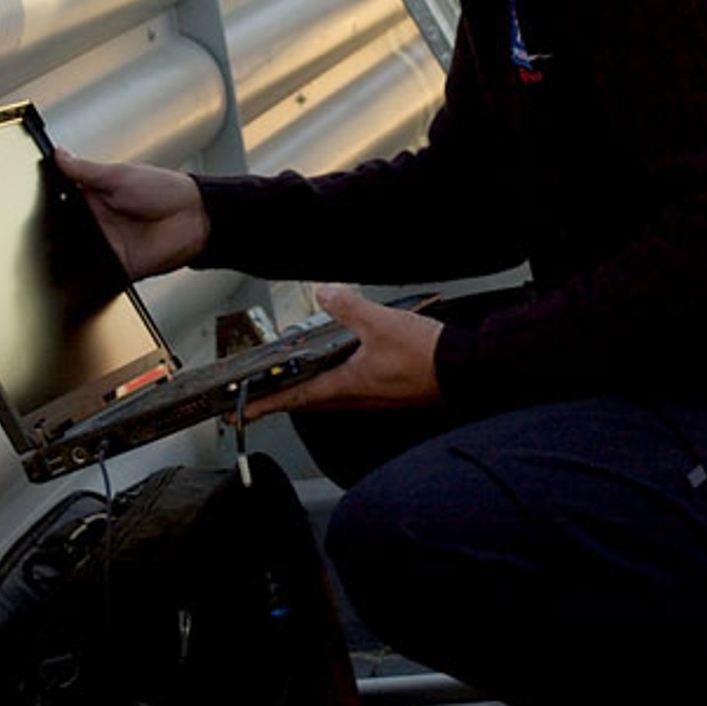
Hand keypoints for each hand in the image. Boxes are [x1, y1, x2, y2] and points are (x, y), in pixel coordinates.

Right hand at [54, 148, 208, 279]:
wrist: (194, 220)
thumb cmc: (166, 191)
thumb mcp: (120, 175)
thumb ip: (86, 170)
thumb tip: (60, 154)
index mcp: (97, 196)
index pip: (63, 198)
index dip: (49, 197)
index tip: (33, 194)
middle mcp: (98, 221)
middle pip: (64, 226)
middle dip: (56, 225)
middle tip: (50, 220)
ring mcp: (105, 244)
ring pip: (73, 250)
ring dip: (68, 246)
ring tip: (66, 238)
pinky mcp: (114, 265)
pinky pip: (92, 271)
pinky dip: (85, 268)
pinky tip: (82, 257)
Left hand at [246, 285, 442, 418]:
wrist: (467, 369)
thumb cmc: (427, 355)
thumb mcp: (380, 322)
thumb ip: (348, 307)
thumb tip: (324, 294)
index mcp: (347, 385)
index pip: (294, 397)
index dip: (264, 403)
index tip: (240, 411)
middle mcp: (357, 397)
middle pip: (309, 399)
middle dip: (283, 397)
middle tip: (260, 395)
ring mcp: (374, 397)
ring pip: (331, 394)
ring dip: (310, 387)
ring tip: (295, 375)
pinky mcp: (389, 391)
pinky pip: (353, 388)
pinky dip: (337, 378)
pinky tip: (342, 362)